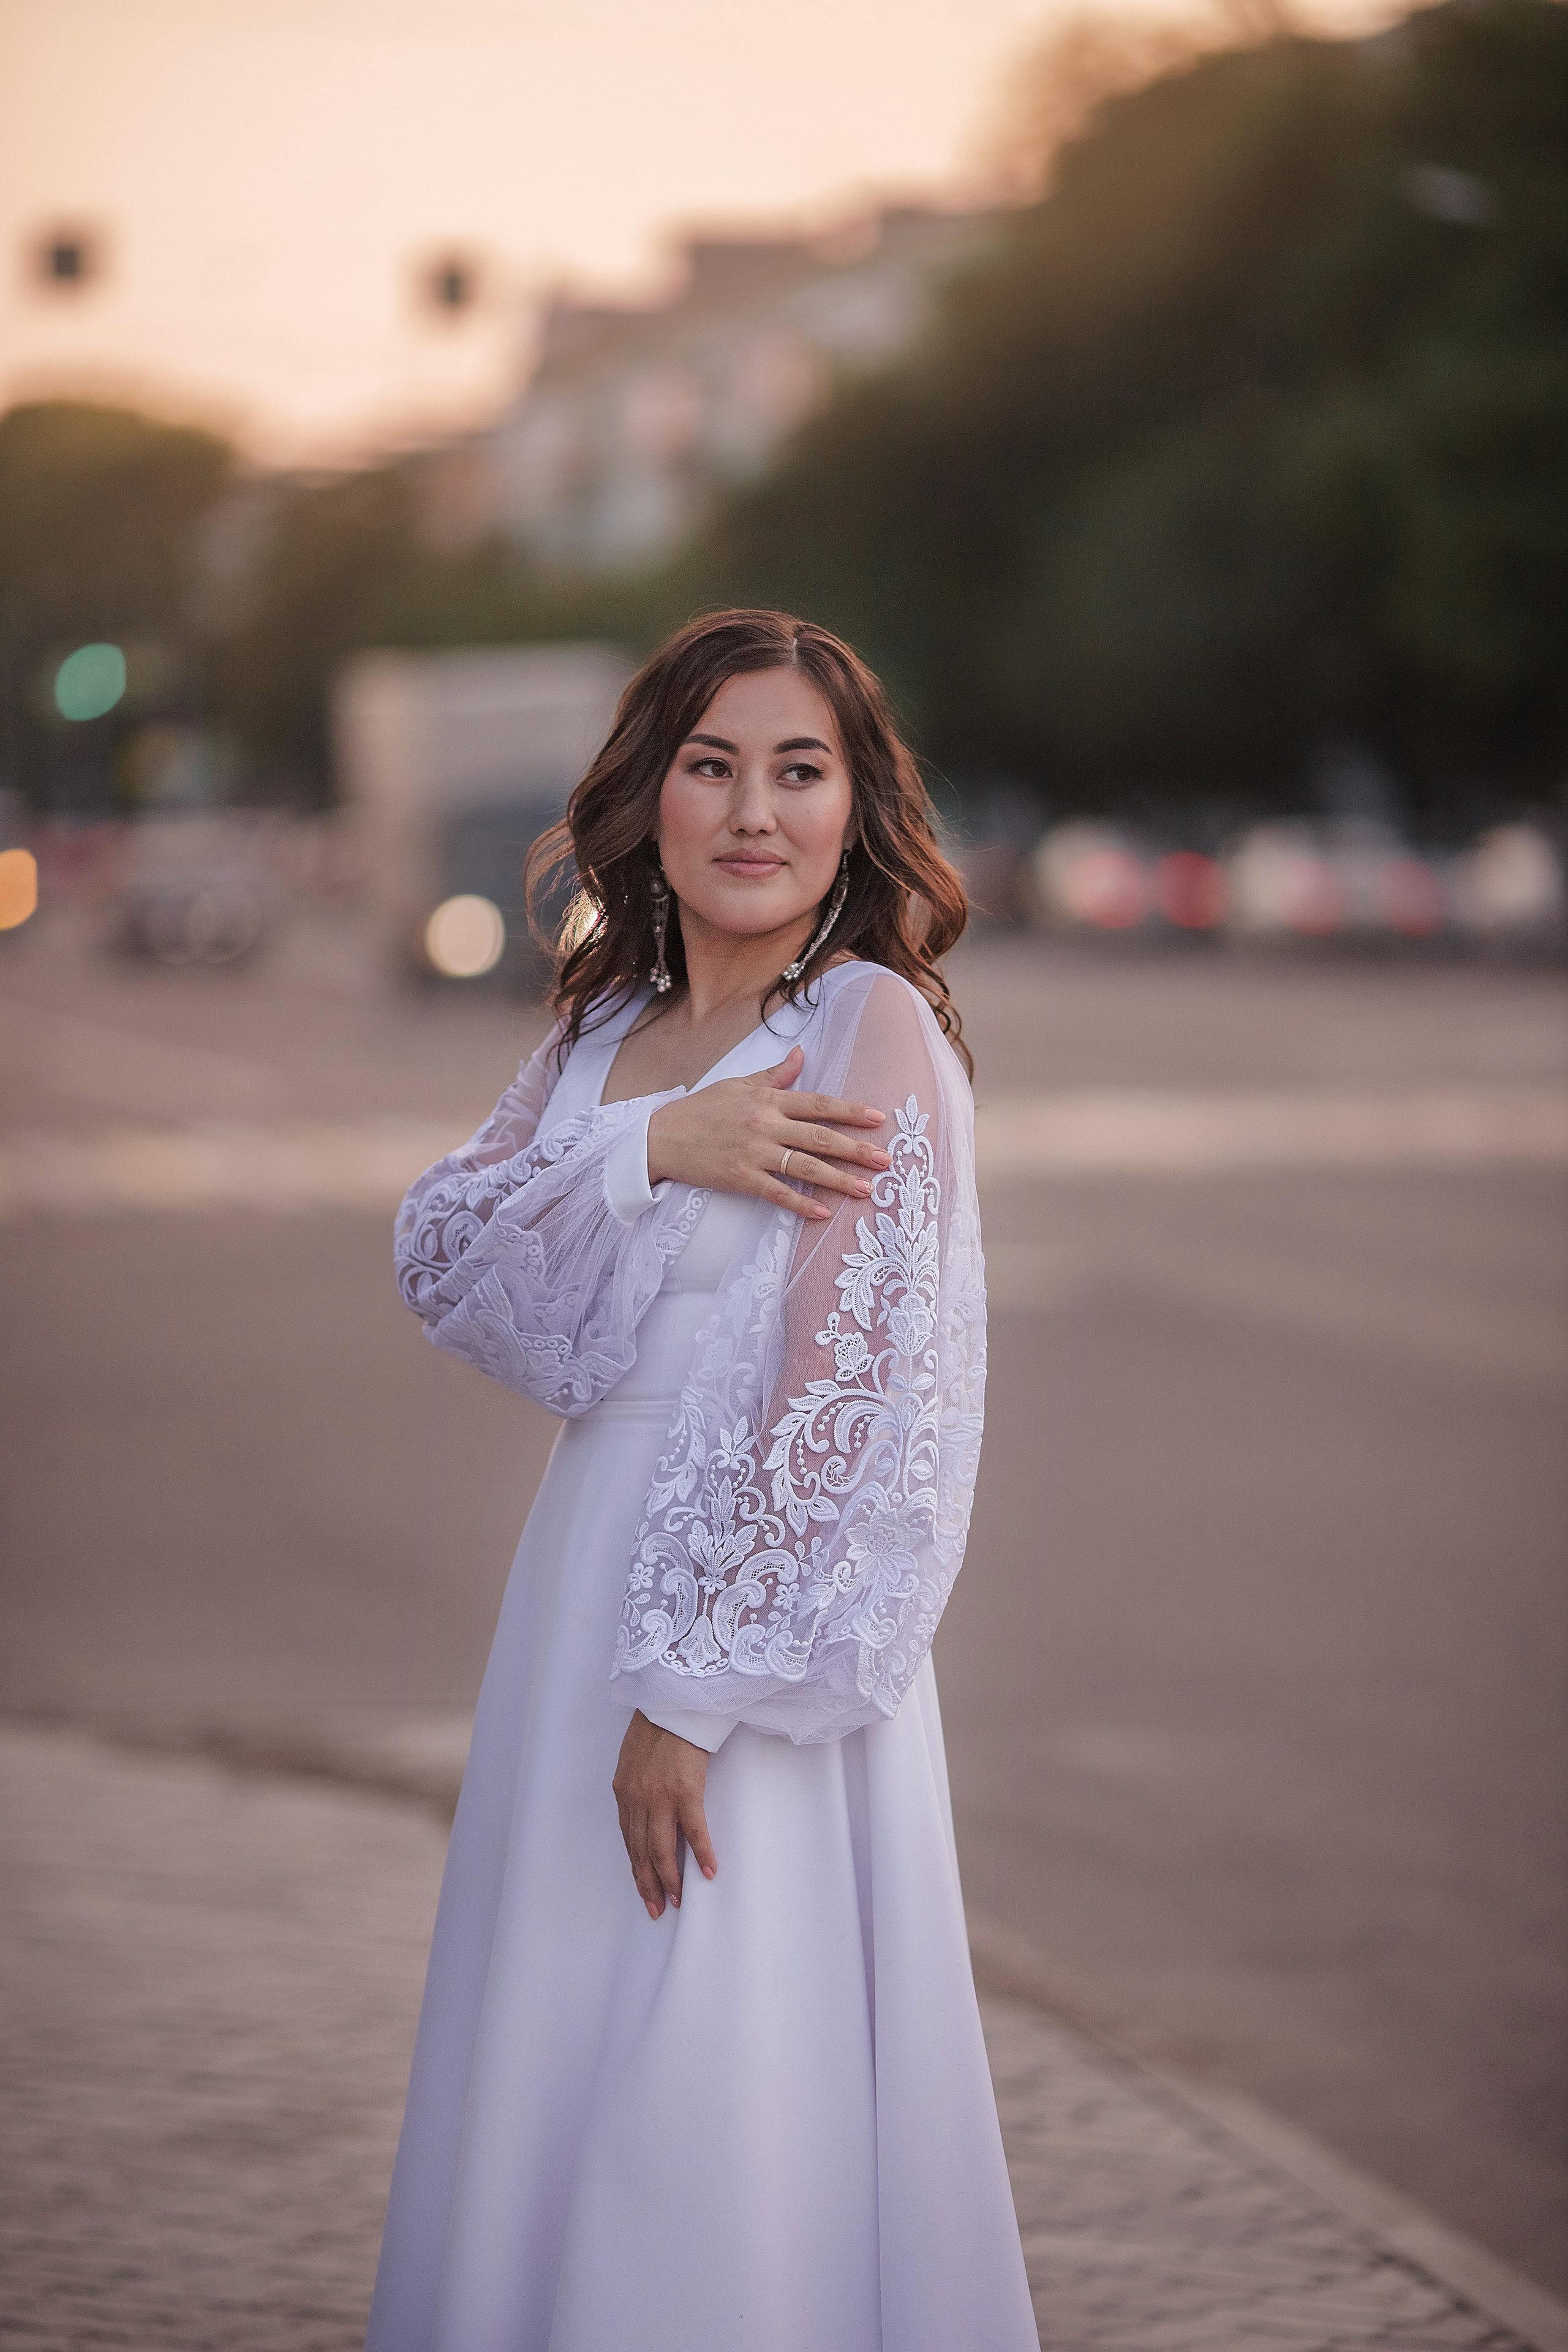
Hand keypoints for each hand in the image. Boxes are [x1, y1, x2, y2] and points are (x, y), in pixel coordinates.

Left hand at [612, 1710, 717, 1919]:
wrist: (674, 1700)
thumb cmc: (657, 1724)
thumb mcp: (634, 1757)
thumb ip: (635, 1784)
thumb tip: (645, 1808)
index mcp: (624, 1790)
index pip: (629, 1838)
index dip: (636, 1866)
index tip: (643, 1887)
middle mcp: (638, 1798)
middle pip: (641, 1850)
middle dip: (648, 1882)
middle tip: (656, 1907)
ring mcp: (660, 1796)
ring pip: (661, 1848)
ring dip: (669, 1877)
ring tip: (675, 1899)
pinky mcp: (685, 1790)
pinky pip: (693, 1830)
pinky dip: (700, 1853)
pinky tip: (707, 1872)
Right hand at [646, 1045, 887, 1220]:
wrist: (660, 1136)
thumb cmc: (701, 1109)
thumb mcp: (738, 1084)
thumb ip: (775, 1075)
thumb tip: (801, 1054)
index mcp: (768, 1100)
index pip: (819, 1103)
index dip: (851, 1111)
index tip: (878, 1118)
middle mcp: (765, 1124)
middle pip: (820, 1137)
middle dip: (856, 1149)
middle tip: (886, 1160)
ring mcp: (754, 1152)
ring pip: (805, 1167)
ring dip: (839, 1179)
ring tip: (866, 1189)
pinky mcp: (741, 1178)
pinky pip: (778, 1193)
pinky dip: (801, 1204)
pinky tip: (823, 1213)